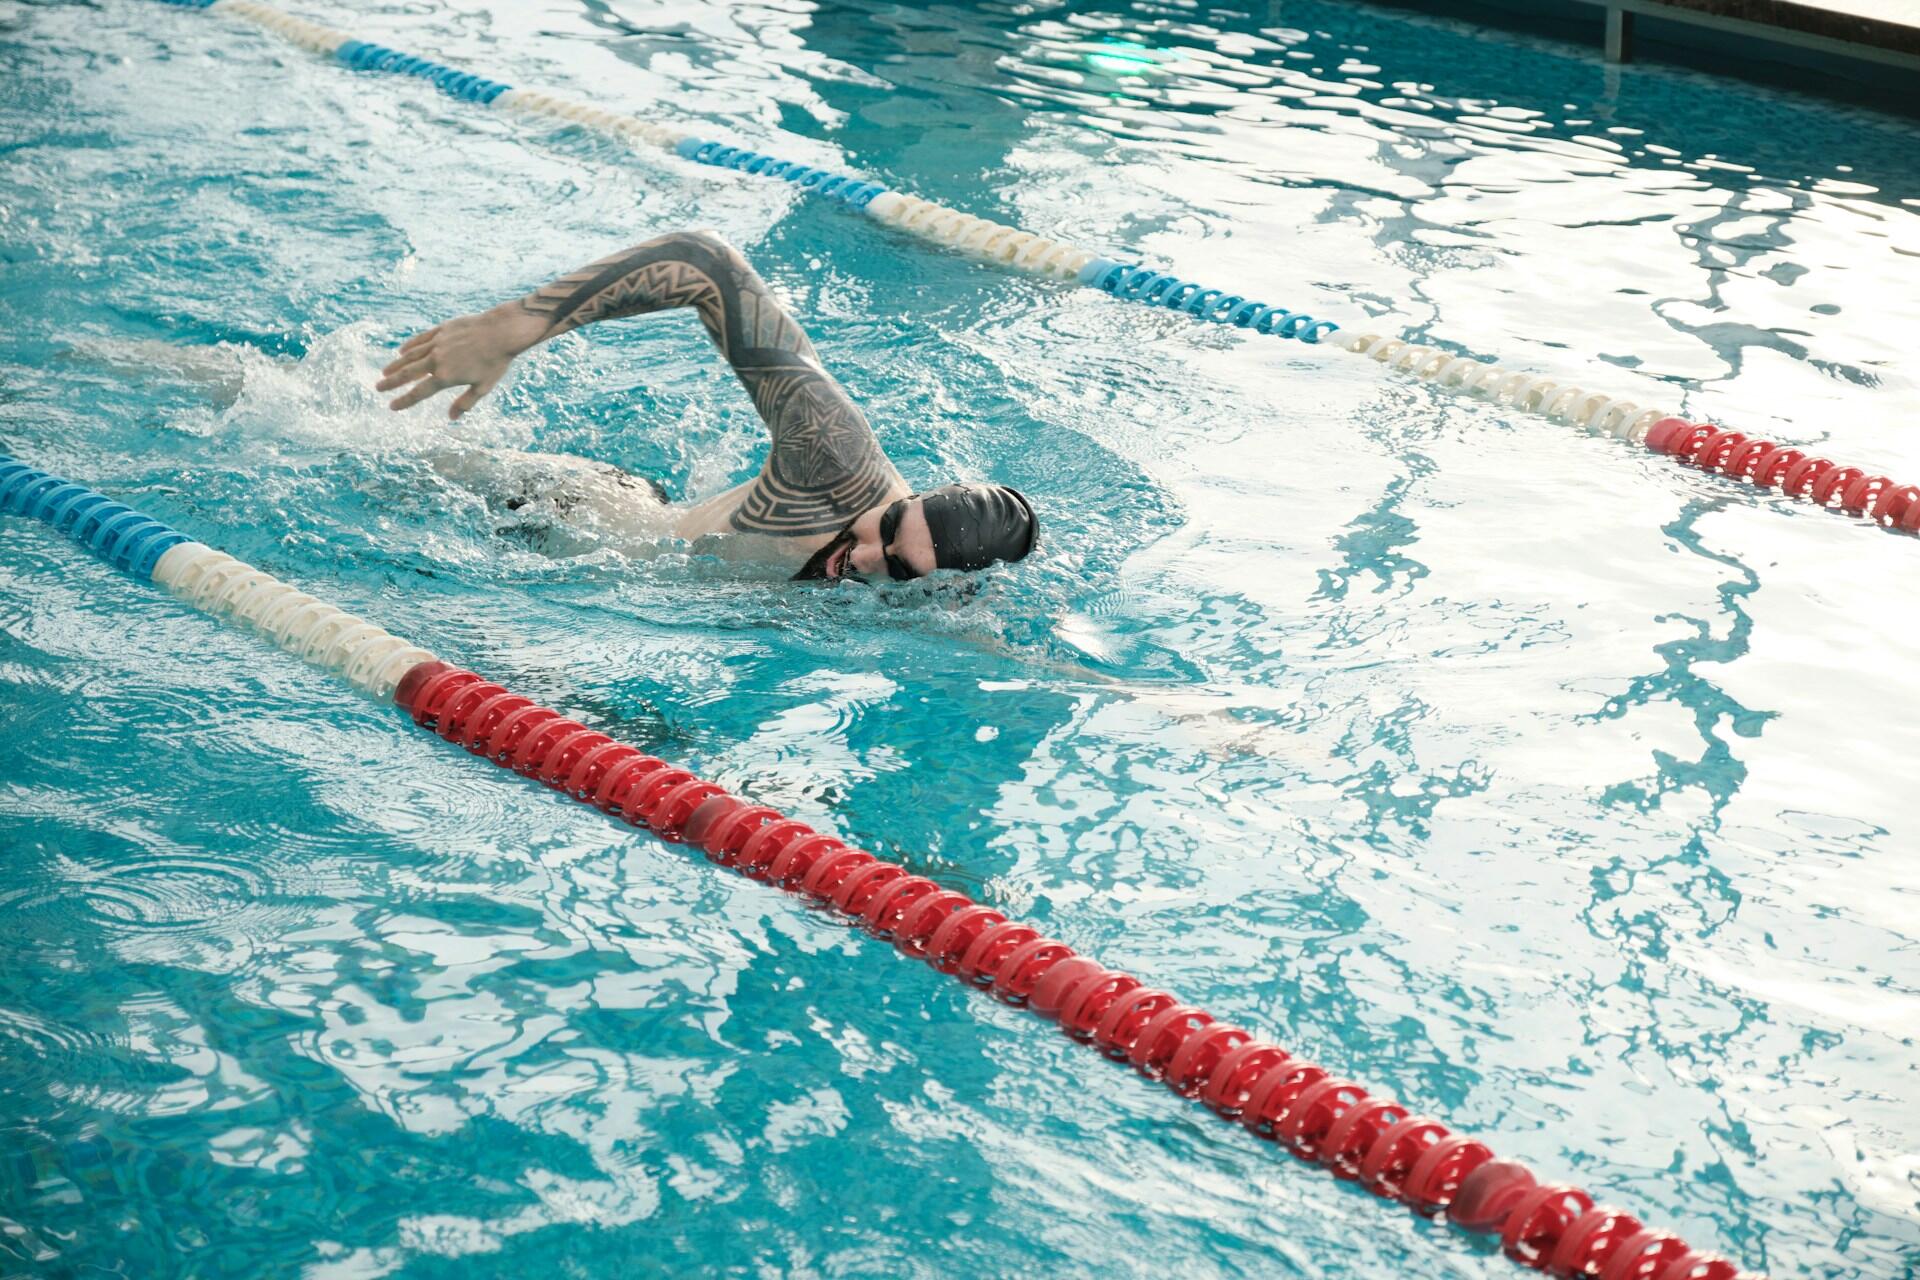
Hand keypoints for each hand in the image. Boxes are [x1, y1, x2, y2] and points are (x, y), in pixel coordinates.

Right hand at [377, 303, 547, 419]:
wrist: (501, 331)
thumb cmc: (495, 362)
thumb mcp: (483, 387)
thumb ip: (465, 402)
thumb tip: (451, 418)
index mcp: (446, 377)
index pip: (419, 392)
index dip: (404, 400)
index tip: (392, 406)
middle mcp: (437, 360)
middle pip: (408, 373)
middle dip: (392, 382)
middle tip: (378, 387)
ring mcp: (438, 343)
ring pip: (411, 356)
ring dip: (396, 365)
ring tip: (385, 372)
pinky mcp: (442, 330)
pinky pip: (421, 340)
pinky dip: (410, 346)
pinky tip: (401, 351)